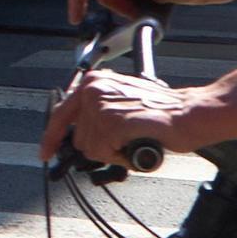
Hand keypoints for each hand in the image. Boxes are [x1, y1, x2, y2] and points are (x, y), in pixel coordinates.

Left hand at [42, 59, 230, 176]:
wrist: (191, 113)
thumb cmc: (162, 112)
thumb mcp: (121, 102)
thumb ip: (96, 114)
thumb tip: (75, 135)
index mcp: (93, 82)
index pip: (62, 113)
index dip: (52, 137)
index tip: (45, 152)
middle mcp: (93, 89)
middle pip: (79, 139)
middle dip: (102, 147)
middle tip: (127, 138)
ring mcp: (101, 106)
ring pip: (91, 149)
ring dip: (113, 152)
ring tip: (134, 138)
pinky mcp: (112, 122)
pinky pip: (106, 153)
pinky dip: (122, 156)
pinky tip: (137, 142)